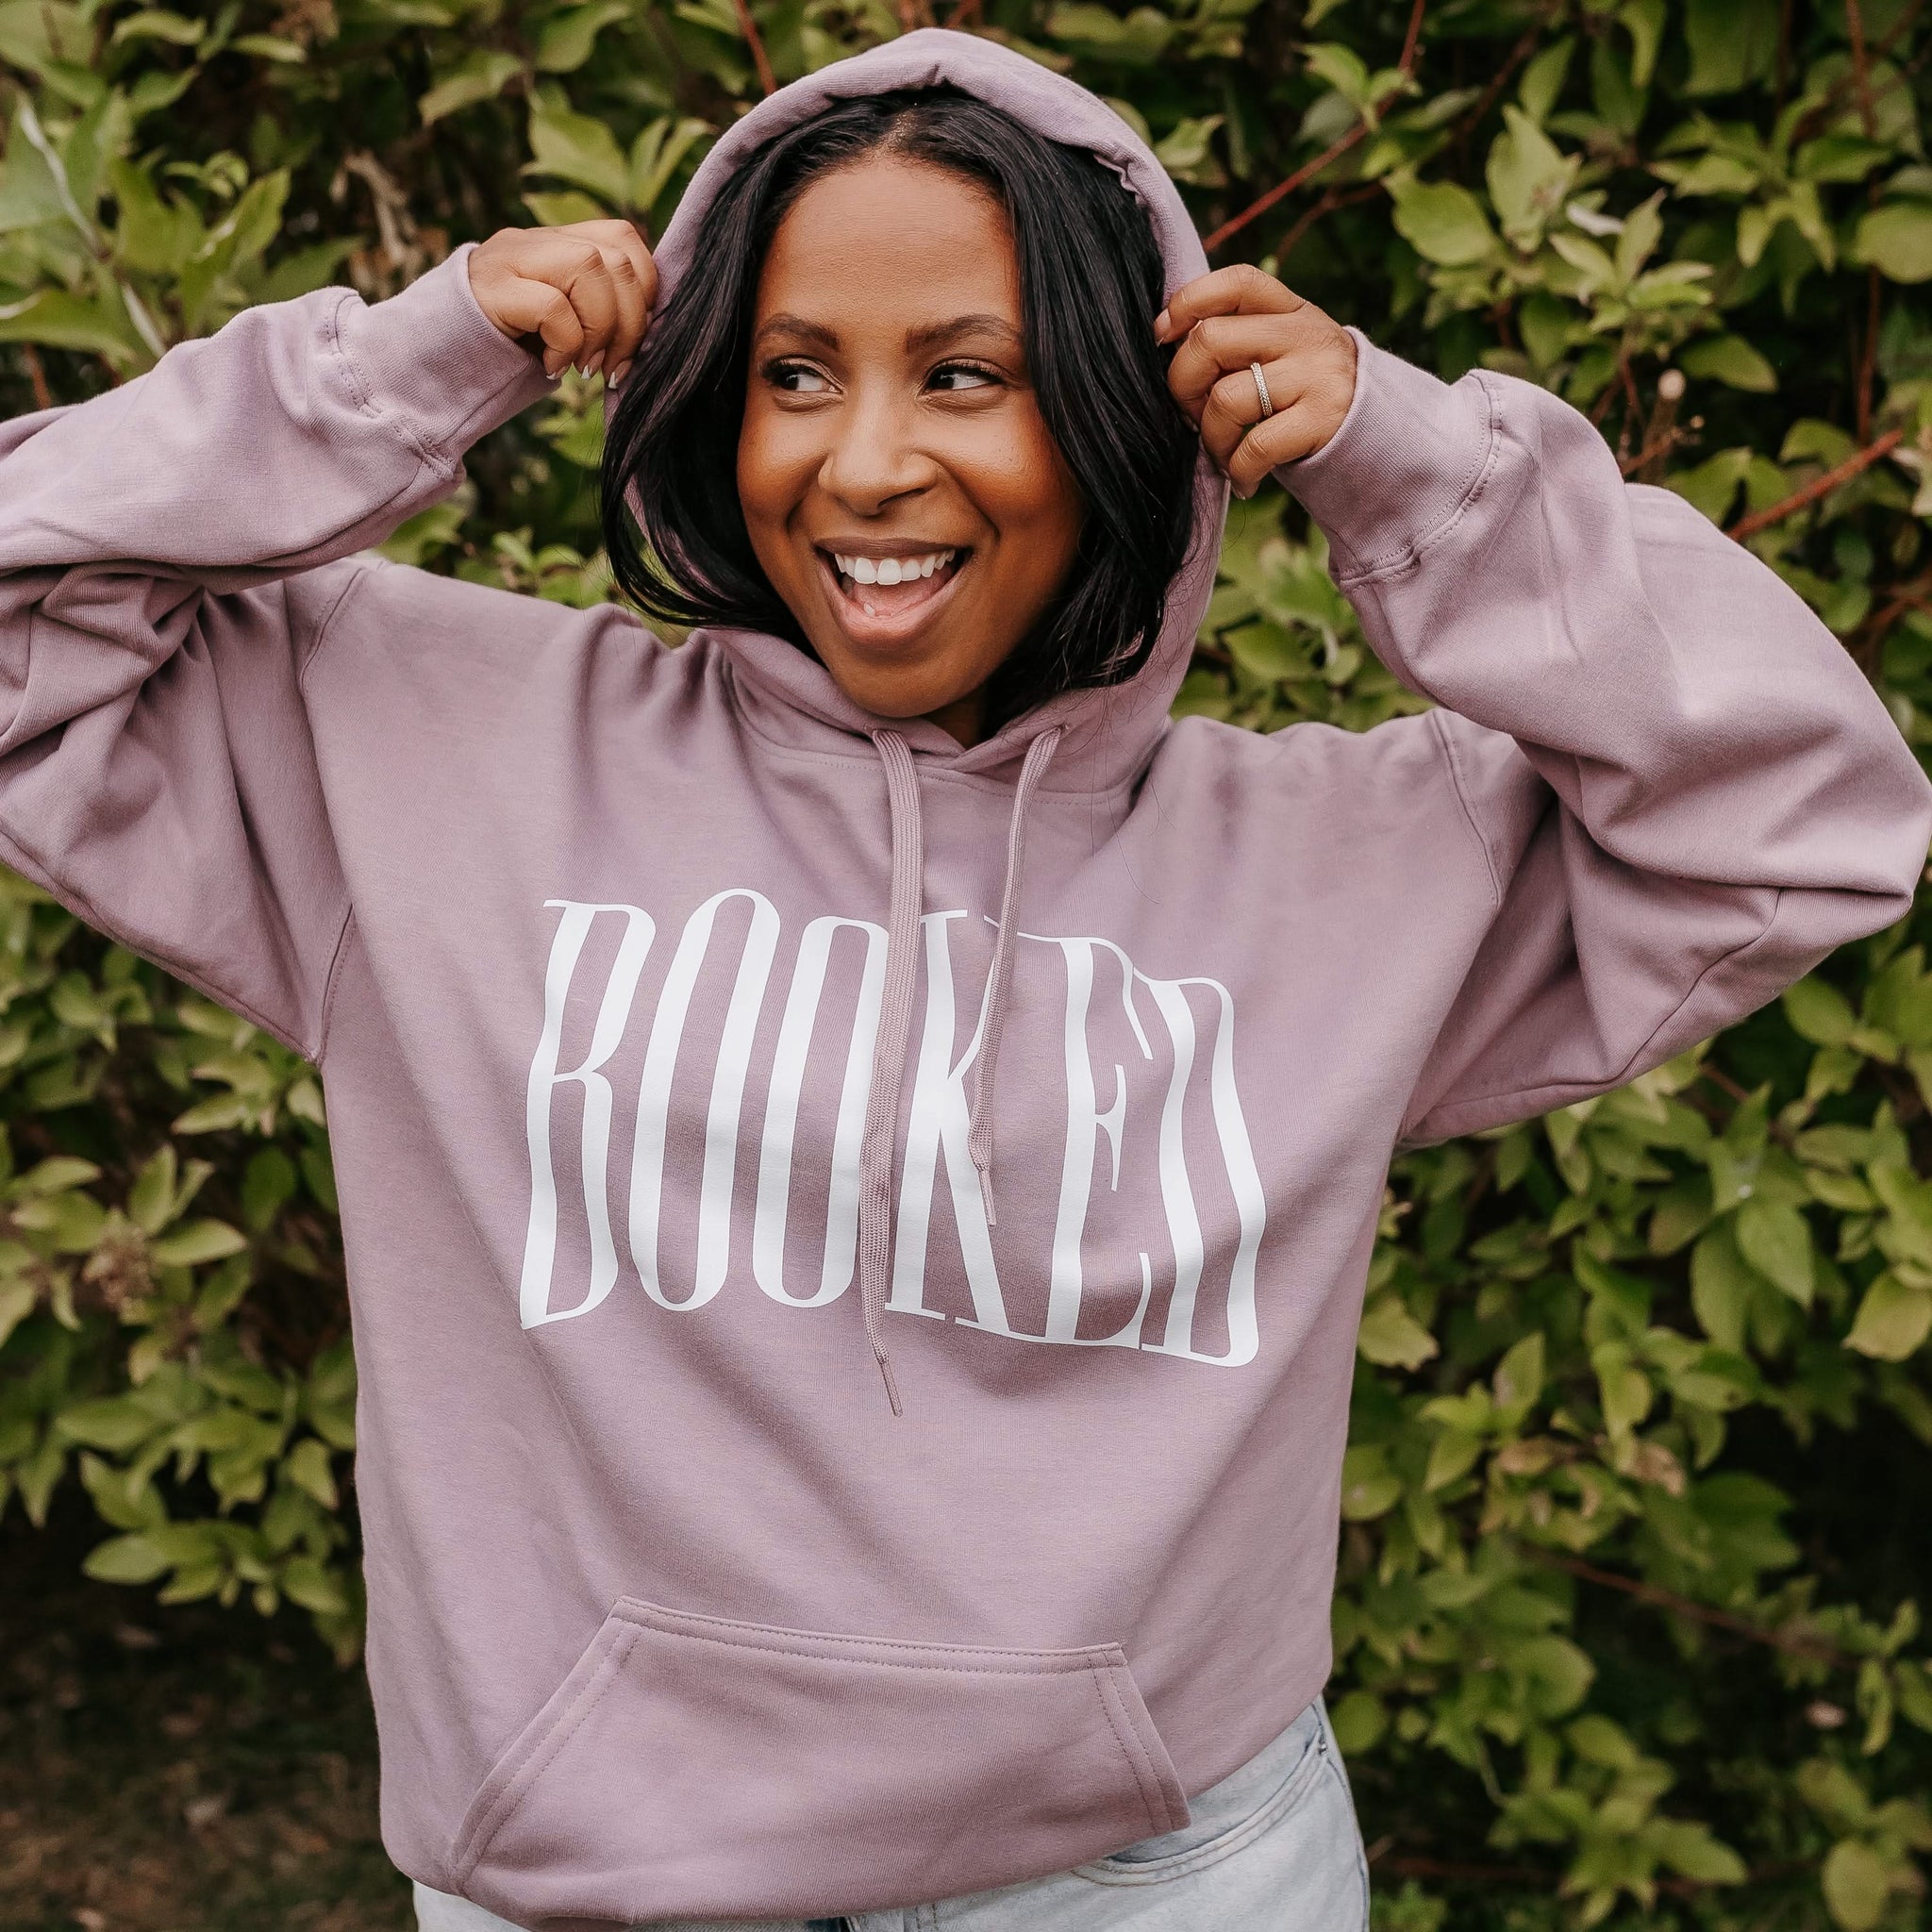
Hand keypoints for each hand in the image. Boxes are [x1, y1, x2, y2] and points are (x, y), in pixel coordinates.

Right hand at [468, 219, 656, 384]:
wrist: (434, 364)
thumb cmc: (506, 352)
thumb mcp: (561, 325)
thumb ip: (597, 312)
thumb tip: (651, 334)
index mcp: (556, 244)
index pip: (624, 237)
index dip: (646, 288)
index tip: (636, 338)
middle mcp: (534, 241)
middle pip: (615, 255)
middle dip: (632, 321)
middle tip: (615, 366)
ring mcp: (510, 259)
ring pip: (589, 267)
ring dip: (602, 330)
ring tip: (586, 368)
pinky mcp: (491, 290)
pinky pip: (554, 306)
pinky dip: (567, 345)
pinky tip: (554, 369)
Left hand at [1156, 266, 1356, 498]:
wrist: (1373, 432)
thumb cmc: (1302, 392)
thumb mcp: (1280, 348)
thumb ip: (1236, 336)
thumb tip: (1165, 337)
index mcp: (1287, 308)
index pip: (1234, 283)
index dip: (1188, 302)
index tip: (1163, 335)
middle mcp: (1302, 334)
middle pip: (1210, 339)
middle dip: (1183, 384)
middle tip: (1194, 414)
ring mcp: (1315, 375)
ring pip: (1226, 398)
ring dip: (1210, 438)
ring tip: (1223, 453)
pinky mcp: (1322, 419)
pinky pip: (1254, 447)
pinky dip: (1238, 470)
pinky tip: (1244, 479)